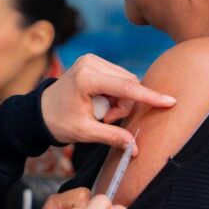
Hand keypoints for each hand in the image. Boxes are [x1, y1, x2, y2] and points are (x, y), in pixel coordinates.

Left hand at [41, 54, 175, 150]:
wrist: (39, 113)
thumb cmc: (58, 122)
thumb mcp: (84, 132)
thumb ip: (111, 137)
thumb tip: (134, 148)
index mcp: (86, 77)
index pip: (125, 87)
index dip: (149, 96)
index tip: (170, 101)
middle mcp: (90, 62)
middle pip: (128, 84)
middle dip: (124, 105)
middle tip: (106, 119)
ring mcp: (92, 60)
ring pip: (125, 81)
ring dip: (120, 101)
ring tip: (100, 113)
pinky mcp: (94, 62)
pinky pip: (118, 79)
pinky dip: (115, 94)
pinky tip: (100, 104)